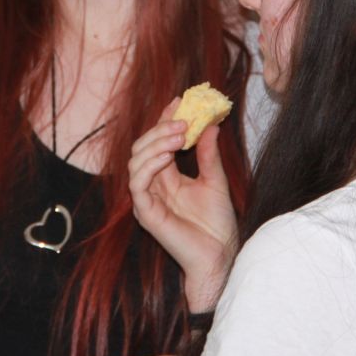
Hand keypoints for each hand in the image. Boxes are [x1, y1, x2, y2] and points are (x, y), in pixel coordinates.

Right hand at [128, 101, 236, 310]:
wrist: (219, 254)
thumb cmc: (217, 224)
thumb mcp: (215, 180)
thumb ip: (207, 154)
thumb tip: (210, 125)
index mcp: (167, 177)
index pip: (159, 142)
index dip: (165, 120)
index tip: (178, 101)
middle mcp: (153, 185)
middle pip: (144, 147)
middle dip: (160, 129)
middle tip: (181, 119)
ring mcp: (147, 198)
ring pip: (136, 160)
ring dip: (155, 143)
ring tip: (178, 135)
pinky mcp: (145, 211)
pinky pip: (137, 183)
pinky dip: (148, 165)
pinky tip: (166, 155)